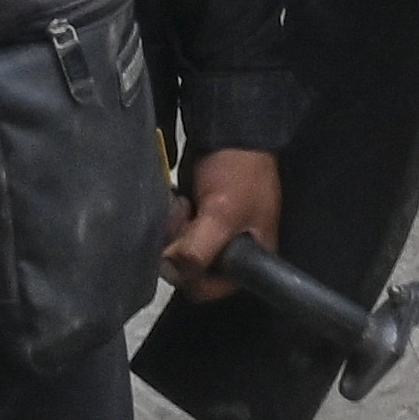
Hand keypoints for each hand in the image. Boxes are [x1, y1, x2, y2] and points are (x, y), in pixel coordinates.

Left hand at [161, 144, 285, 301]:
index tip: (185, 246)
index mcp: (249, 261)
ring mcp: (213, 235)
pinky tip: (176, 200)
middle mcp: (231, 253)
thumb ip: (198, 250)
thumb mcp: (222, 214)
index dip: (190, 274)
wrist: (232, 130)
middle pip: (189, 270)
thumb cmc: (237, 174)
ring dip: (173, 230)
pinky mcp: (199, 218)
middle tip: (184, 215)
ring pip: (179, 251)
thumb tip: (169, 269)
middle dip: (179, 245)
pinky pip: (177, 232)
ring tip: (181, 203)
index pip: (209, 289)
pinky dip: (172, 219)